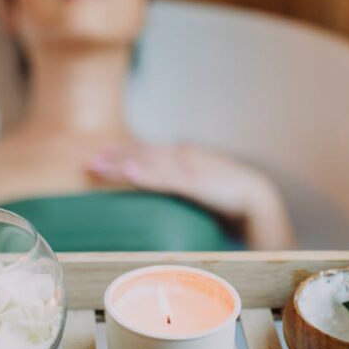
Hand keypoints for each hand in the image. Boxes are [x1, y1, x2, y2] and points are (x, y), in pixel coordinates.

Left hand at [86, 143, 294, 248]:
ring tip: (100, 167)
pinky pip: (167, 179)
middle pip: (144, 154)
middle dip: (115, 157)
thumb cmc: (229, 197)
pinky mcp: (197, 182)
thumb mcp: (198, 190)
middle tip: (89, 162)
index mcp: (185, 156)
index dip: (124, 150)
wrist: (259, 198)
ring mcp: (190, 167)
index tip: (101, 152)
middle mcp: (184, 156)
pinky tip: (131, 174)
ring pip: (149, 164)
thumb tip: (162, 198)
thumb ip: (180, 187)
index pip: (149, 150)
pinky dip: (148, 175)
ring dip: (123, 164)